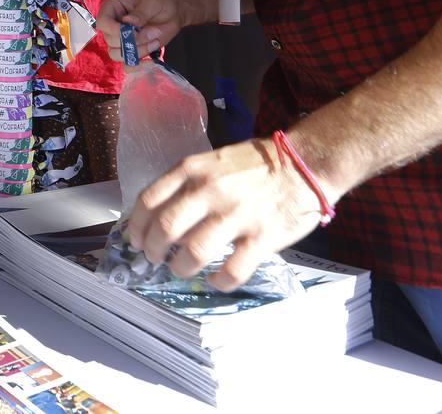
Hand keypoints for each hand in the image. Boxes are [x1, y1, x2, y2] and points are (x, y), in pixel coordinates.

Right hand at [96, 0, 183, 61]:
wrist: (173, 12)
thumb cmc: (160, 1)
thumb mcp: (152, 3)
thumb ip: (140, 13)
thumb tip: (128, 21)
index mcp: (112, 8)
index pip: (102, 22)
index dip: (115, 30)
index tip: (134, 31)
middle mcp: (112, 25)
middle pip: (110, 41)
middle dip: (134, 40)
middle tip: (154, 32)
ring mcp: (119, 40)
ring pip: (117, 55)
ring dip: (137, 52)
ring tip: (154, 42)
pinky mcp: (129, 51)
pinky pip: (126, 65)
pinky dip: (137, 66)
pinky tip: (149, 61)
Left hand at [126, 138, 327, 290]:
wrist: (306, 163)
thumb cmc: (257, 163)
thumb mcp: (212, 161)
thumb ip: (187, 183)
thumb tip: (162, 215)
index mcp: (193, 170)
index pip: (149, 200)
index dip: (137, 226)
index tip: (136, 239)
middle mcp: (209, 191)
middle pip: (165, 229)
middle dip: (153, 250)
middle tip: (155, 258)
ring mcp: (236, 215)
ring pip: (193, 253)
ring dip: (180, 267)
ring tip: (181, 269)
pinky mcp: (261, 237)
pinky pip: (232, 270)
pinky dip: (219, 280)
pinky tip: (215, 279)